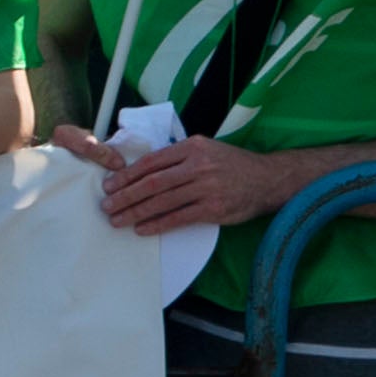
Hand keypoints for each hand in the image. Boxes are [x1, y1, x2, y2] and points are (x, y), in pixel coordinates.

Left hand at [99, 132, 301, 239]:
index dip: (126, 175)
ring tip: (117, 219)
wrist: (269, 179)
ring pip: (162, 201)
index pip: (151, 162)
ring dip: (136, 212)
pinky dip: (158, 224)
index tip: (109, 185)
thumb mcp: (206, 149)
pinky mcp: (215, 209)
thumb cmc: (231, 165)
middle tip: (106, 205)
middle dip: (125, 195)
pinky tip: (142, 229)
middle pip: (152, 183)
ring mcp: (207, 188)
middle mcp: (198, 166)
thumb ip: (177, 156)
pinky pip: (179, 218)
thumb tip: (139, 169)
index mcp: (192, 147)